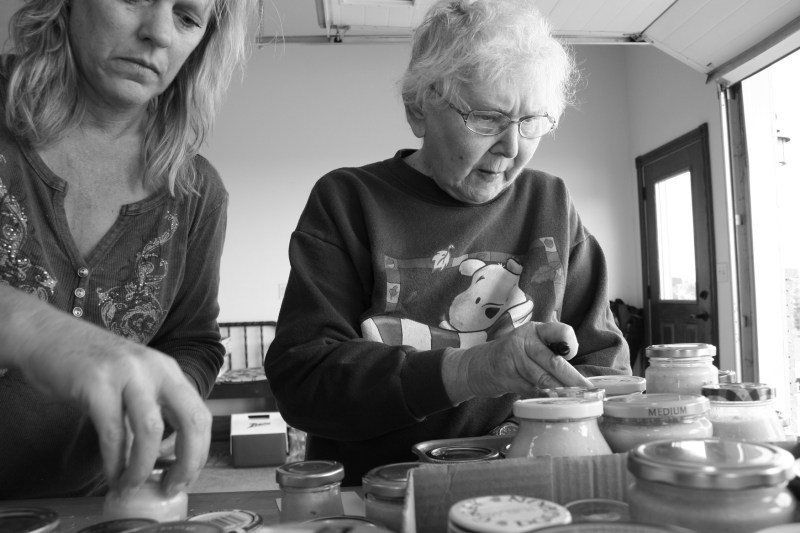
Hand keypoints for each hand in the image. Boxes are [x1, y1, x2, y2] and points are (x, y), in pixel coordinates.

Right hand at [11, 326, 209, 495]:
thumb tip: (166, 455)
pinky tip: (111, 474)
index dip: (200, 451)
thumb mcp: (135, 379)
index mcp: (168, 370)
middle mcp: (155, 369)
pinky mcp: (96, 383)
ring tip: (131, 486)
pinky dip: (114, 461)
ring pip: (151, 431)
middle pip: (191, 420)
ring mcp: (127, 373)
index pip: (200, 414)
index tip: (188, 476)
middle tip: (172, 486)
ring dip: (143, 467)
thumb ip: (153, 408)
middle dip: (187, 461)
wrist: (48, 335)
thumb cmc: (91, 363)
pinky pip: (113, 433)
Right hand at [443, 321, 591, 400]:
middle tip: (588, 390)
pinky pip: (530, 390)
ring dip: (560, 392)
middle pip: (554, 361)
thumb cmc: (510, 357)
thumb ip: (549, 354)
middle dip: (573, 379)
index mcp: (535, 329)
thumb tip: (576, 376)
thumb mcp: (529, 346)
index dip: (572, 345)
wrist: (475, 365)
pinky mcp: (505, 376)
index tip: (573, 357)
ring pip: (543, 378)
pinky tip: (551, 405)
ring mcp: (513, 358)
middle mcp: (524, 340)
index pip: (562, 331)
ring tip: (574, 401)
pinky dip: (542, 399)